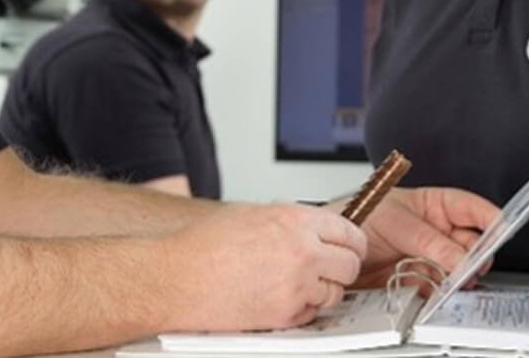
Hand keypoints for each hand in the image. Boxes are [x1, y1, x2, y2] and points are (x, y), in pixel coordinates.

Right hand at [165, 202, 366, 331]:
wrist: (177, 276)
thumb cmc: (202, 245)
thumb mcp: (252, 215)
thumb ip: (289, 222)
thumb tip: (312, 230)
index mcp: (295, 220)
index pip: (350, 232)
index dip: (352, 243)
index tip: (350, 249)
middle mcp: (302, 251)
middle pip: (351, 264)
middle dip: (343, 268)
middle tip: (330, 270)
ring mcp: (296, 285)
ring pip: (335, 293)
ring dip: (322, 291)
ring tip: (296, 285)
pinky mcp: (285, 314)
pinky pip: (311, 315)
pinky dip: (302, 309)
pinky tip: (279, 298)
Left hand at [352, 186, 498, 288]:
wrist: (329, 249)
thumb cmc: (353, 219)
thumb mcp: (392, 220)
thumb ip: (428, 239)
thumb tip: (459, 256)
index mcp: (432, 206)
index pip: (470, 208)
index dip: (488, 218)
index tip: (501, 230)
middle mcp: (434, 232)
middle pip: (471, 244)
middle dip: (476, 255)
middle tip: (471, 264)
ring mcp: (428, 258)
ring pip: (458, 270)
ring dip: (458, 277)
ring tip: (449, 279)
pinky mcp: (417, 282)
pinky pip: (439, 290)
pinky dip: (439, 293)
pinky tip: (433, 290)